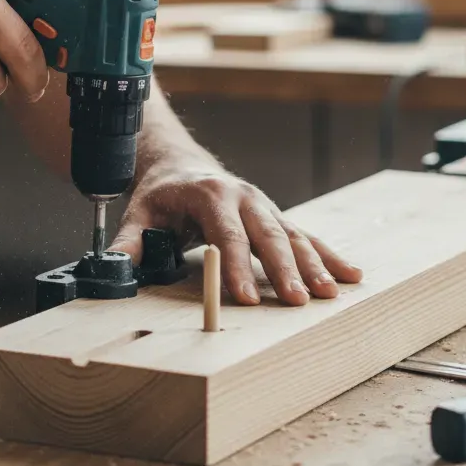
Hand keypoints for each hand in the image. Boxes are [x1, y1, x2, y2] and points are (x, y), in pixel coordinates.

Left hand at [108, 163, 362, 305]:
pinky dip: (329, 255)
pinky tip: (352, 275)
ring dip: (313, 264)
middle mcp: (243, 196)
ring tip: (329, 294)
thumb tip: (114, 267)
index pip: (225, 235)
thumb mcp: (139, 213)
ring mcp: (263, 205)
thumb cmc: (161, 194)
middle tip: (296, 301)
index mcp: (210, 193)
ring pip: (292, 235)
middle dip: (283, 270)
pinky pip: (305, 235)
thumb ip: (129, 241)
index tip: (244, 299)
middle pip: (267, 235)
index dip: (235, 267)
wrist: (180, 164)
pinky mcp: (274, 216)